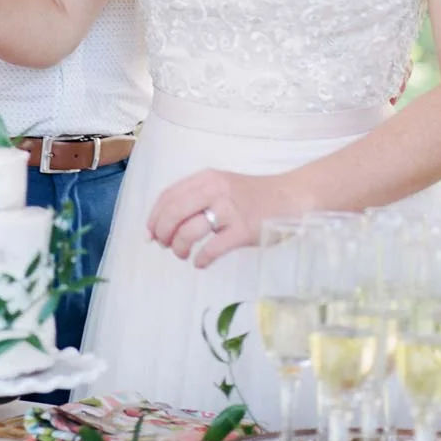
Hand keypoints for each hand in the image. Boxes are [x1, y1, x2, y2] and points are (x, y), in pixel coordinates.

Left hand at [147, 169, 301, 268]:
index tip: (149, 234)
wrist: (290, 197)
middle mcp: (216, 190)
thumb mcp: (222, 185)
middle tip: (165, 246)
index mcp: (207, 178)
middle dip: (162, 233)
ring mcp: (230, 210)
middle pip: (174, 213)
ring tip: (183, 255)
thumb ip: (195, 198)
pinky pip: (212, 249)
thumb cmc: (252, 195)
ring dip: (180, 248)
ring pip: (189, 232)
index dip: (154, 217)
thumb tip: (161, 226)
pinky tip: (200, 263)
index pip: (168, 196)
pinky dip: (201, 259)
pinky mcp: (243, 230)